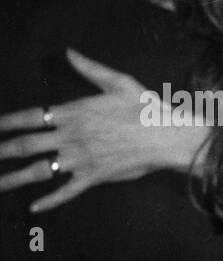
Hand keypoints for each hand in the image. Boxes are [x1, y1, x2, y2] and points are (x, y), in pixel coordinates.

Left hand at [0, 49, 203, 210]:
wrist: (168, 136)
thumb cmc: (147, 108)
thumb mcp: (119, 81)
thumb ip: (90, 68)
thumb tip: (69, 52)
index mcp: (72, 113)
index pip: (28, 118)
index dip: (5, 123)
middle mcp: (70, 137)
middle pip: (25, 146)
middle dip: (1, 151)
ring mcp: (80, 160)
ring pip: (38, 172)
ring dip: (13, 179)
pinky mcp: (93, 177)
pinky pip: (66, 192)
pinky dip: (49, 201)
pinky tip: (34, 208)